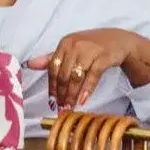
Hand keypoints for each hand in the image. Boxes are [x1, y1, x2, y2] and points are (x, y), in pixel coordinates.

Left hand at [26, 28, 141, 109]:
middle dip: (61, 94)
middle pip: (63, 74)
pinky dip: (87, 89)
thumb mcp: (71, 49)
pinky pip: (93, 75)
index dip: (51, 86)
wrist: (119, 40)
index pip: (53, 68)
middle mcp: (75, 45)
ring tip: (70, 107)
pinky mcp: (103, 57)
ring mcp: (89, 50)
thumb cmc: (92, 46)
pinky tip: (83, 100)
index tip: (51, 101)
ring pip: (76, 77)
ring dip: (72, 94)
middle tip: (61, 108)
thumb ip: (52, 58)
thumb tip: (30, 64)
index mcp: (65, 43)